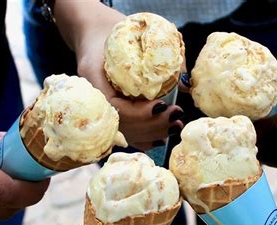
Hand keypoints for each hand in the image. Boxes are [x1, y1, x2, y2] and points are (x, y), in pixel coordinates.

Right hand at [54, 1, 183, 148]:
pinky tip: (161, 138)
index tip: (162, 106)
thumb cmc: (108, 33)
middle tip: (177, 116)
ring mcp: (102, 111)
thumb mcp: (126, 37)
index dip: (141, 114)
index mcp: (95, 85)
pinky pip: (126, 133)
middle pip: (125, 125)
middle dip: (153, 124)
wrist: (92, 33)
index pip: (118, 110)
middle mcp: (96, 103)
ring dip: (153, 132)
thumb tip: (184, 82)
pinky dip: (144, 139)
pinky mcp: (111, 114)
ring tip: (175, 125)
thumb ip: (153, 58)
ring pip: (127, 132)